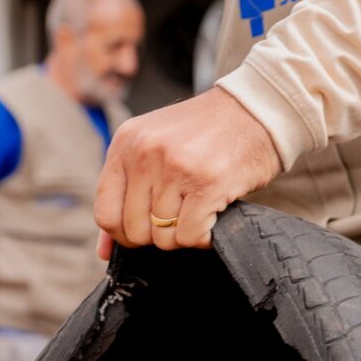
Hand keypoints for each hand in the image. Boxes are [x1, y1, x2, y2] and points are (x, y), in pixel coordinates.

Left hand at [95, 86, 281, 254]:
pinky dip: (204, 237)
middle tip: (181, 216)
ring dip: (185, 234)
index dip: (124, 234)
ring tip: (200, 210)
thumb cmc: (207, 133)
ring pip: (164, 237)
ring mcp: (176, 167)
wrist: (256, 109)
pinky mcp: (208, 183)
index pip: (105, 213)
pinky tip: (213, 216)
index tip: (146, 230)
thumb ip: (127, 194)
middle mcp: (144, 153)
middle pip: (135, 230)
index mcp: (125, 143)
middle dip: (159, 234)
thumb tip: (104, 251)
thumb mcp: (157, 149)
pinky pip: (191, 236)